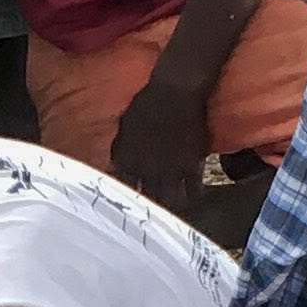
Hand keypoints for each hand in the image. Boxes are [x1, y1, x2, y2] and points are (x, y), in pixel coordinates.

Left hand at [108, 69, 209, 215]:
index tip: (129, 206)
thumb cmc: (148, 101)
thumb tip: (115, 165)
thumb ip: (121, 148)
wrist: (175, 90)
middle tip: (151, 217)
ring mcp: (168, 170)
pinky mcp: (191, 166)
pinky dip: (191, 196)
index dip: (125, 198)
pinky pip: (191, 190)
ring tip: (172, 213)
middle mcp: (143, 169)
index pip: (120, 188)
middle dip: (147, 208)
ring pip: (167, 200)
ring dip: (169, 207)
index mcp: (124, 159)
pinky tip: (192, 199)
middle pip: (144, 199)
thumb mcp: (125, 125)